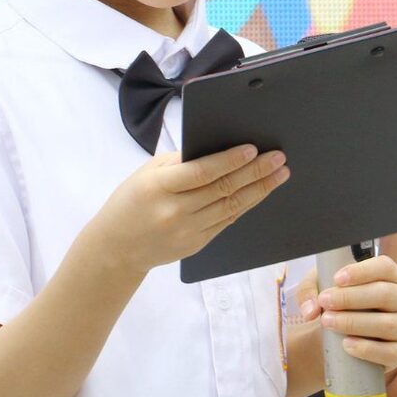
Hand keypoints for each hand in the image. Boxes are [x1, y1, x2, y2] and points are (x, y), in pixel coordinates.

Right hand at [96, 145, 288, 271]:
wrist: (116, 248)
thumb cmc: (131, 201)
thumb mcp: (147, 173)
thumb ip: (181, 162)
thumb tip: (219, 148)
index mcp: (160, 186)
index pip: (202, 172)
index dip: (230, 160)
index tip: (253, 149)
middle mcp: (175, 210)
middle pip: (223, 189)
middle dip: (255, 172)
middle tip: (278, 158)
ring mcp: (187, 231)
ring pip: (231, 206)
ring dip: (260, 189)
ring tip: (280, 174)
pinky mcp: (196, 244)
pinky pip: (227, 221)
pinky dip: (246, 205)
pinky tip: (261, 192)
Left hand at [299, 254, 396, 374]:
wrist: (347, 340)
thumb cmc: (343, 307)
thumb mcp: (324, 289)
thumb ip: (311, 291)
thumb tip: (311, 310)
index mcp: (394, 277)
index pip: (384, 267)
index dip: (361, 271)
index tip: (336, 279)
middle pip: (385, 294)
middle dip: (351, 298)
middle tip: (325, 302)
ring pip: (386, 324)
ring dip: (354, 323)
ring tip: (328, 322)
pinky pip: (390, 352)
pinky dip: (367, 349)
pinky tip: (346, 345)